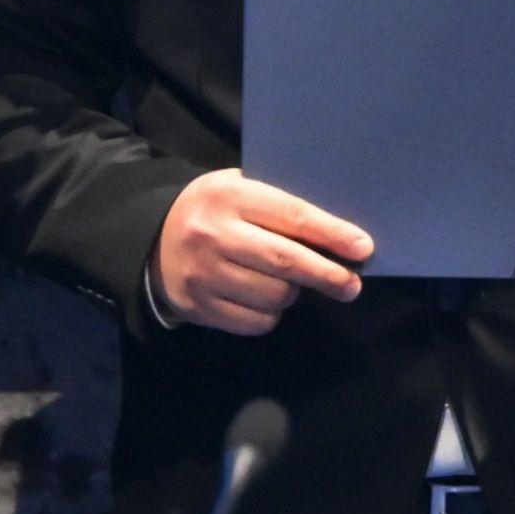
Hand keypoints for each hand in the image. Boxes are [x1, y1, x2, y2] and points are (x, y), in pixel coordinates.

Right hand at [150, 168, 373, 334]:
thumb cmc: (214, 211)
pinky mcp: (197, 306)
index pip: (292, 215)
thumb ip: (278, 206)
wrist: (151, 240)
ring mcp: (202, 273)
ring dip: (293, 294)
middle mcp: (212, 233)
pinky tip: (263, 299)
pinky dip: (269, 315)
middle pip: (286, 262)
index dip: (332, 234)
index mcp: (228, 195)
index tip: (363, 248)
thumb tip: (340, 236)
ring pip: (274, 296)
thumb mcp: (239, 190)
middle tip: (351, 285)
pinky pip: (255, 322)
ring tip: (288, 283)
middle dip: (327, 275)